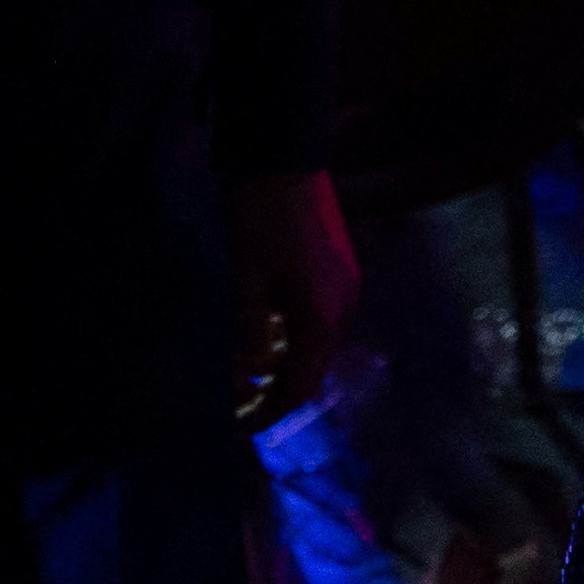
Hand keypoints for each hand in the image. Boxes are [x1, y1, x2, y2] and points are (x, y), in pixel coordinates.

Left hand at [225, 169, 357, 424]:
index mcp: (321, 318)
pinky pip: (317, 322)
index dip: (268, 411)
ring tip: (245, 374)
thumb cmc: (259, 218)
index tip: (239, 427)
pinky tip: (264, 335)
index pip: (297, 386)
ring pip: (314, 346)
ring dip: (283, 364)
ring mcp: (345, 289)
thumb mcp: (245, 279)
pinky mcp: (339, 272)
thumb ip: (248, 333)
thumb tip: (249, 376)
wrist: (285, 156)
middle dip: (277, 391)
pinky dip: (291, 338)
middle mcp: (342, 310)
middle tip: (239, 406)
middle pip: (311, 370)